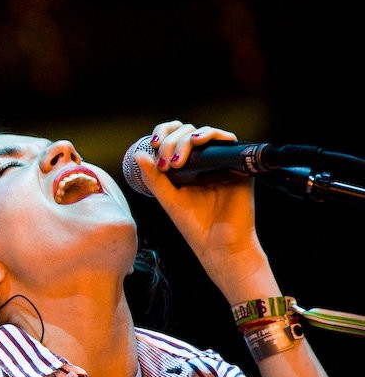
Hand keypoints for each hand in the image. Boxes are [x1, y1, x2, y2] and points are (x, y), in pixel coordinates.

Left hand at [134, 120, 277, 302]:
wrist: (218, 243)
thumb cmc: (194, 224)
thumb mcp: (169, 199)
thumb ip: (154, 178)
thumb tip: (138, 154)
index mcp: (186, 167)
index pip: (174, 138)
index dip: (163, 133)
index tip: (152, 144)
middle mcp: (204, 161)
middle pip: (187, 133)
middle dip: (172, 141)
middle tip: (167, 162)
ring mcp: (220, 162)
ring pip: (204, 133)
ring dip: (186, 138)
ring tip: (176, 158)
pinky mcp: (238, 164)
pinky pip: (228, 140)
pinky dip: (212, 134)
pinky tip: (198, 141)